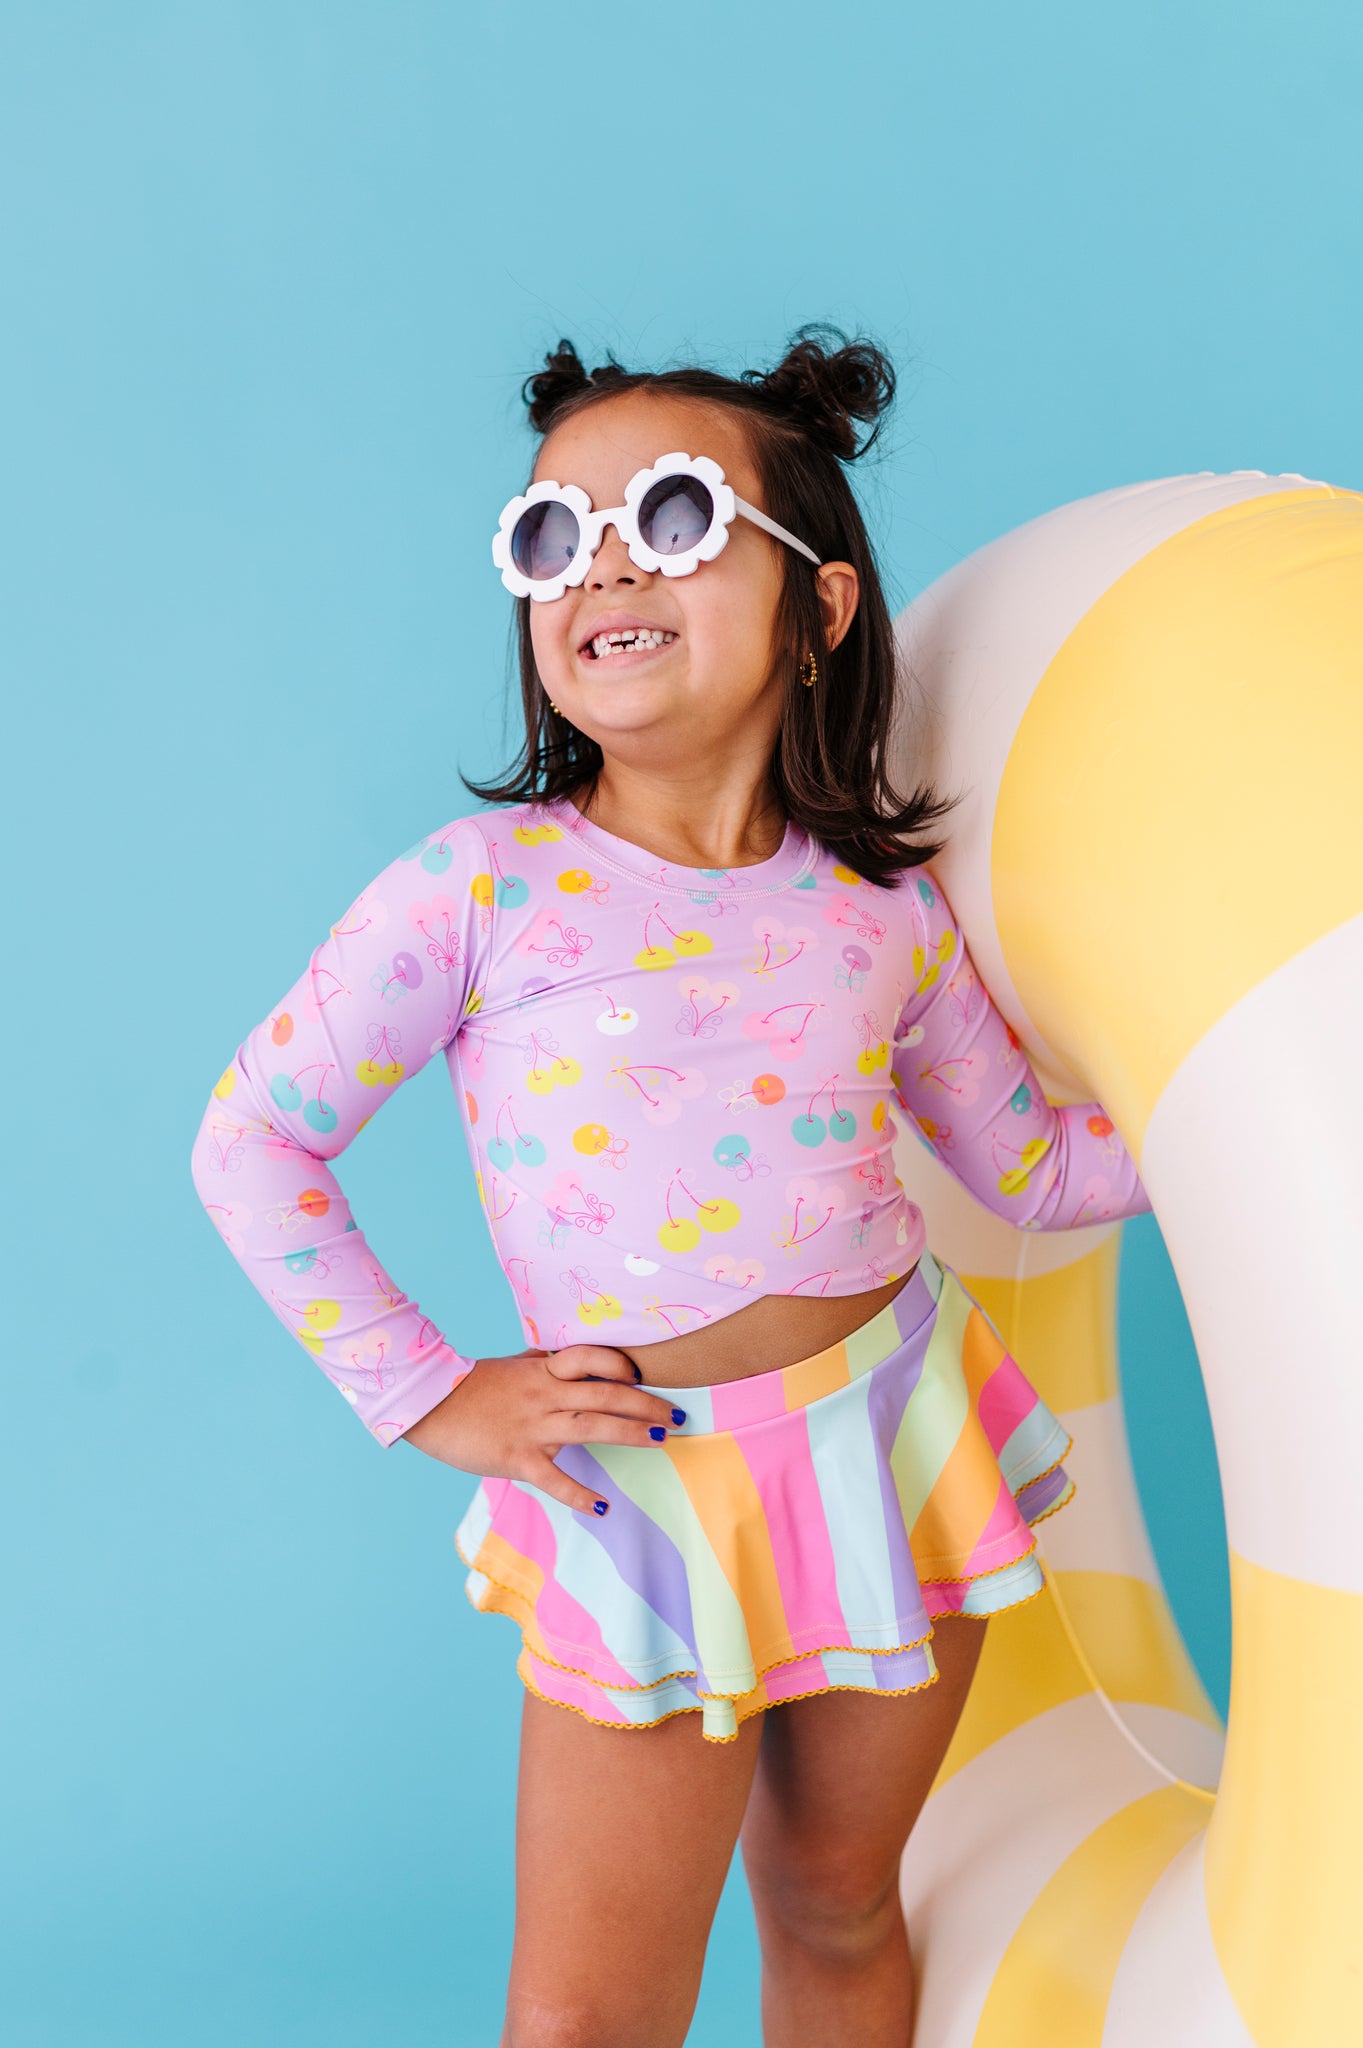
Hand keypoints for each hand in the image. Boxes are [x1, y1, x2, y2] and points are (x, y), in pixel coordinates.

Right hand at [399, 1343, 685, 1515]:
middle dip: (647, 1405)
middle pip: (606, 1394)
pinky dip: (579, 1495)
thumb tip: (568, 1359)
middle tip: (679, 1416)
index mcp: (543, 1370)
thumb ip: (543, 1363)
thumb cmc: (471, 1388)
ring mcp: (532, 1426)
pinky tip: (601, 1506)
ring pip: (592, 1427)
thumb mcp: (512, 1366)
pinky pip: (554, 1479)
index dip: (620, 1364)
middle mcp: (544, 1394)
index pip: (591, 1358)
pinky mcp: (516, 1457)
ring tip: (663, 1440)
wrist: (427, 1405)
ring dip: (632, 1433)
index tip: (643, 1375)